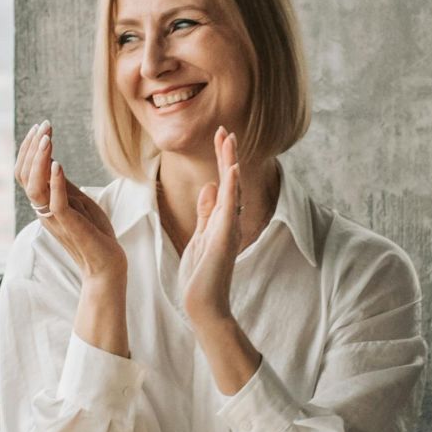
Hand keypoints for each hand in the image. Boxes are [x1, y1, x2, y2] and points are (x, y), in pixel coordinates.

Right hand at [16, 120, 124, 280]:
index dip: (29, 150)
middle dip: (32, 148)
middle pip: (24, 177)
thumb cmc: (94, 234)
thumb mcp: (77, 202)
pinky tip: (58, 164)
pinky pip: (55, 203)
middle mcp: (43, 211)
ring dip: (39, 161)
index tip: (40, 128)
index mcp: (44, 204)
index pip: (25, 174)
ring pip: (33, 188)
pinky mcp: (69, 226)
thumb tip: (52, 161)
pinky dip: (55, 182)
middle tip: (44, 126)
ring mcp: (55, 219)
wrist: (106, 265)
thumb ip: (62, 185)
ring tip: (47, 139)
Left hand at [180, 127, 242, 328]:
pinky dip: (231, 188)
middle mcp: (229, 220)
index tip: (220, 136)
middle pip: (230, 180)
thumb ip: (206, 212)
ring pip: (232, 189)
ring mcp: (228, 228)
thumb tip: (208, 186)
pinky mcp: (224, 237)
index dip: (222, 159)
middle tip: (225, 129)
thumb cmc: (201, 274)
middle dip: (227, 154)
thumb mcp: (200, 236)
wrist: (203, 303)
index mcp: (220, 218)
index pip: (222, 182)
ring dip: (230, 163)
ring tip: (228, 139)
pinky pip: (229, 208)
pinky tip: (232, 170)